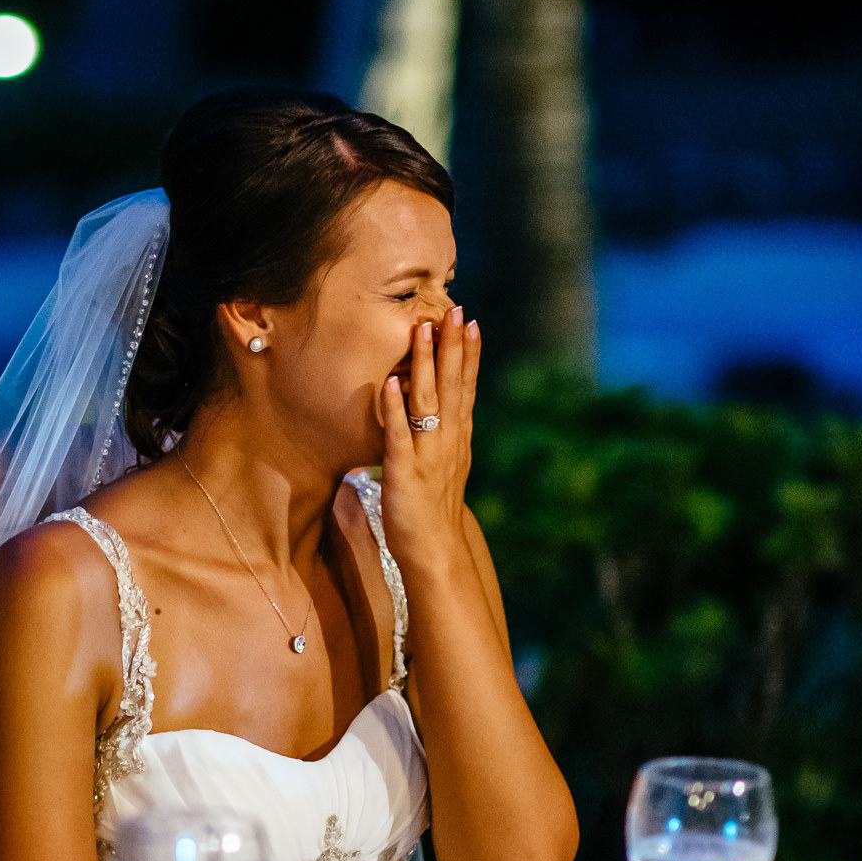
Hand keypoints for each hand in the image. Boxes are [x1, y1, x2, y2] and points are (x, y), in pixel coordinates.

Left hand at [376, 305, 480, 573]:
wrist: (436, 551)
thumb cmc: (433, 508)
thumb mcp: (444, 464)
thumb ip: (440, 435)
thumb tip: (432, 408)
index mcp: (457, 437)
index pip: (465, 387)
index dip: (468, 354)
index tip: (470, 321)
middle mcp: (448, 441)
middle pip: (452, 386)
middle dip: (453, 346)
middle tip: (455, 309)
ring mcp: (427, 456)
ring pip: (427, 402)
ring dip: (425, 365)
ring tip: (423, 331)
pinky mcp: (404, 473)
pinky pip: (398, 437)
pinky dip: (394, 410)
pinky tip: (391, 385)